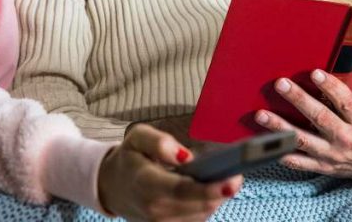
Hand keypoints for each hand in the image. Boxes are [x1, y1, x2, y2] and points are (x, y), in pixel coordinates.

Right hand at [97, 124, 242, 220]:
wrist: (113, 187)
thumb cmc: (130, 159)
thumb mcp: (137, 138)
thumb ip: (158, 142)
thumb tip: (185, 155)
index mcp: (146, 183)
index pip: (182, 190)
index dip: (210, 188)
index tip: (232, 182)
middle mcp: (155, 209)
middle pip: (199, 205)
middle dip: (222, 192)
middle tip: (237, 174)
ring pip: (202, 214)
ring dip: (216, 198)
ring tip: (223, 178)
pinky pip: (197, 219)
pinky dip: (207, 205)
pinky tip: (209, 190)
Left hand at [254, 45, 351, 183]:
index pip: (345, 102)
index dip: (330, 87)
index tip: (315, 73)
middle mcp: (346, 138)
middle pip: (320, 118)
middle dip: (299, 100)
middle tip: (281, 84)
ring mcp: (332, 154)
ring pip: (303, 140)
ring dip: (280, 127)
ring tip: (261, 114)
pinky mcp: (322, 166)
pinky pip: (298, 162)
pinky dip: (281, 153)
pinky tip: (265, 142)